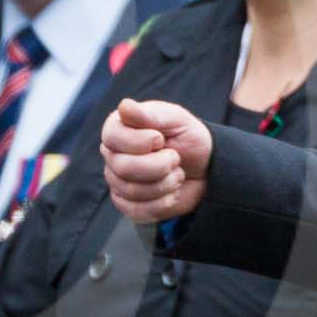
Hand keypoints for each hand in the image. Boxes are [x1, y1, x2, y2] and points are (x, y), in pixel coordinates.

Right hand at [102, 98, 212, 223]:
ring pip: (131, 191)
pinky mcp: (127, 204)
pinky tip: (172, 193)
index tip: (161, 139)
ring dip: (165, 184)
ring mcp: (117, 181)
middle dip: (159, 165)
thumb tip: (124, 106)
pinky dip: (162, 203)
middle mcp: (113, 155)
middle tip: (176, 158)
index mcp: (119, 128)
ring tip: (177, 174)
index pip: (112, 138)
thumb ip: (150, 114)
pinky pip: (137, 211)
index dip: (140, 142)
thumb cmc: (188, 138)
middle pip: (123, 167)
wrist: (205, 167)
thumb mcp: (176, 119)